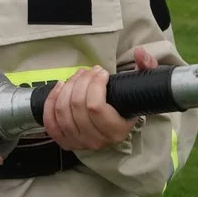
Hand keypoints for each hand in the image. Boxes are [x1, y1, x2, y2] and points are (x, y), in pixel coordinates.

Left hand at [43, 47, 157, 151]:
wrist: (117, 122)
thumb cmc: (128, 103)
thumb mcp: (142, 86)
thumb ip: (147, 67)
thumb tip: (141, 54)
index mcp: (116, 131)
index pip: (95, 107)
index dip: (95, 84)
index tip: (102, 72)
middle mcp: (96, 141)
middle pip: (77, 106)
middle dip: (81, 81)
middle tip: (89, 70)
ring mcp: (78, 142)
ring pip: (62, 110)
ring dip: (67, 86)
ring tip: (78, 75)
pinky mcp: (64, 140)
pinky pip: (50, 121)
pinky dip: (52, 101)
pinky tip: (60, 86)